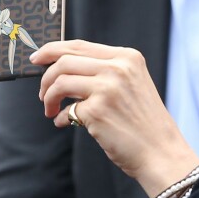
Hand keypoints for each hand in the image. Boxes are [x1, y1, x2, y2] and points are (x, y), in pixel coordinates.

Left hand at [31, 40, 198, 197]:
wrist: (161, 151)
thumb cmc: (146, 123)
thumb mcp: (133, 85)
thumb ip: (106, 72)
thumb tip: (64, 68)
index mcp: (128, 58)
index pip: (79, 46)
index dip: (52, 50)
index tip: (37, 60)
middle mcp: (119, 69)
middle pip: (64, 60)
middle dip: (46, 77)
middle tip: (43, 94)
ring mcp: (108, 88)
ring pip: (60, 81)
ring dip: (48, 97)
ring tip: (52, 109)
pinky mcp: (97, 111)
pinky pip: (66, 109)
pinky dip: (62, 117)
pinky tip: (67, 123)